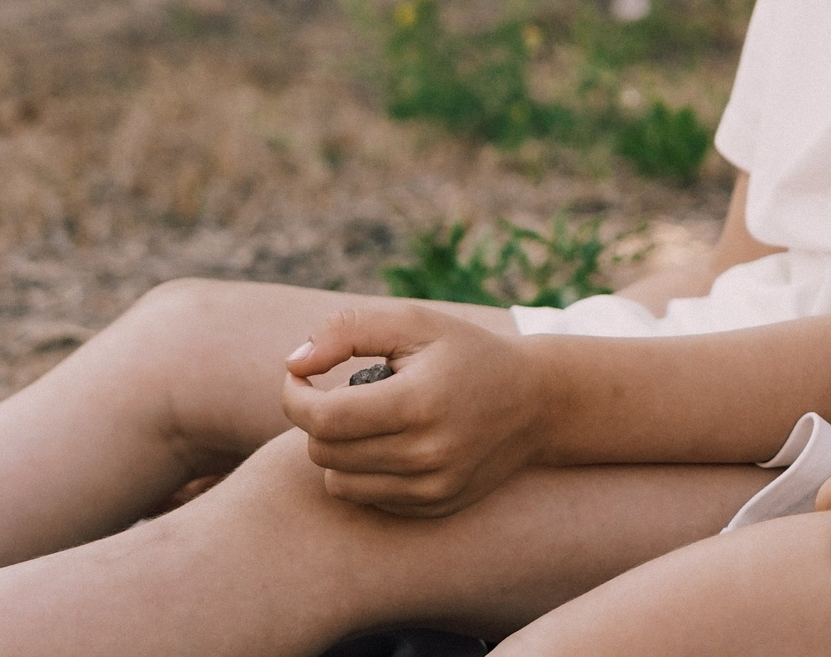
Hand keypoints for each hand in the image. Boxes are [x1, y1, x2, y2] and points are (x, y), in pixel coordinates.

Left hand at [280, 303, 546, 517]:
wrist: (536, 401)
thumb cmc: (466, 354)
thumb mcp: (414, 323)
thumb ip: (348, 331)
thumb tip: (294, 364)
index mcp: (419, 402)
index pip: (324, 418)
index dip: (295, 396)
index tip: (299, 377)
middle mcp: (427, 454)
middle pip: (324, 452)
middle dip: (318, 420)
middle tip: (344, 392)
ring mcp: (432, 487)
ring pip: (338, 482)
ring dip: (337, 450)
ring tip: (370, 419)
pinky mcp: (434, 508)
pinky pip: (367, 498)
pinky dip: (364, 472)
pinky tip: (393, 443)